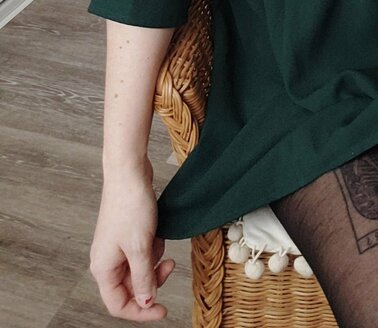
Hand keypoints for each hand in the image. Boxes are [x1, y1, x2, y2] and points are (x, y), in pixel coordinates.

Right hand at [89, 163, 174, 319]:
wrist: (129, 172)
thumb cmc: (130, 206)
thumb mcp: (141, 247)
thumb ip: (144, 278)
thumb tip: (145, 303)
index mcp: (103, 269)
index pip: (118, 304)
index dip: (140, 311)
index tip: (163, 310)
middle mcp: (106, 260)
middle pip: (131, 287)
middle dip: (152, 279)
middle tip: (169, 266)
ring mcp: (115, 246)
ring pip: (139, 268)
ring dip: (153, 259)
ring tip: (158, 241)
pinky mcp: (126, 234)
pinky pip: (142, 251)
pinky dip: (152, 245)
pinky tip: (156, 231)